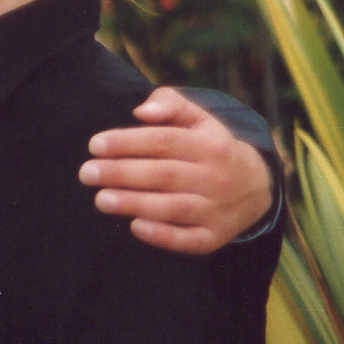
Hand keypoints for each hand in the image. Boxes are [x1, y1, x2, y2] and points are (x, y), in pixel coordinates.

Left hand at [79, 88, 272, 254]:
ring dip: (134, 204)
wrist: (257, 186)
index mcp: (209, 145)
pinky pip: (189, 240)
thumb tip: (141, 111)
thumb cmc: (212, 145)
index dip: (128, 142)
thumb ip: (170, 103)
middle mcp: (216, 178)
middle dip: (122, 173)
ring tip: (100, 199)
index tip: (95, 145)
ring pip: (173, 208)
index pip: (164, 141)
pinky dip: (163, 236)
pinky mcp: (215, 237)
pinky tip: (135, 227)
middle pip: (164, 175)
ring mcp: (217, 210)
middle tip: (87, 173)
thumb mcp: (199, 118)